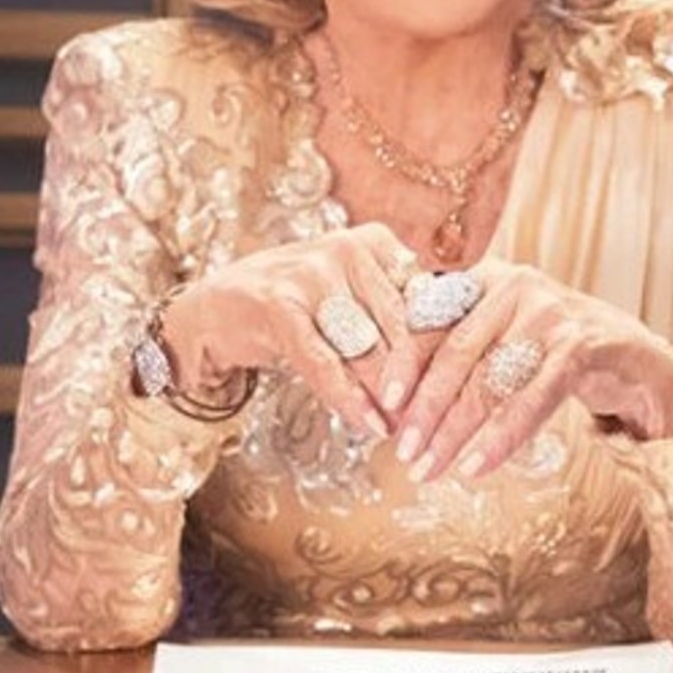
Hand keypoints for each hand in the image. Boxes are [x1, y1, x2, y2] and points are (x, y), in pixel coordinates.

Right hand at [164, 224, 425, 438]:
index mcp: (375, 242)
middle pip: (401, 324)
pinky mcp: (278, 305)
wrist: (215, 309)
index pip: (425, 299)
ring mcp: (309, 274)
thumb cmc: (298, 308)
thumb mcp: (352, 302)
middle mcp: (345, 249)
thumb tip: (449, 374)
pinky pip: (325, 362)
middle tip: (432, 420)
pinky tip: (370, 425)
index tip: (457, 389)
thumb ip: (395, 323)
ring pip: (366, 346)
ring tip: (405, 430)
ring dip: (388, 396)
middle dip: (419, 379)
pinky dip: (350, 399)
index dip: (444, 349)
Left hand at [392, 261, 672, 480]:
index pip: (433, 317)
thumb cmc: (556, 352)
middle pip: (456, 353)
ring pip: (489, 380)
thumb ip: (459, 351)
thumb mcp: (505, 337)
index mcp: (488, 277)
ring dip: (454, 432)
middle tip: (403, 452)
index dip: (404, 361)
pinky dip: (500, 437)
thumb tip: (396, 403)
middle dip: (425, 408)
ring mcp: (551, 314)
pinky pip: (530, 399)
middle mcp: (517, 286)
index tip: (383, 403)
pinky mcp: (581, 346)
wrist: (636, 359)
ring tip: (430, 468)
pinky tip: (476, 465)